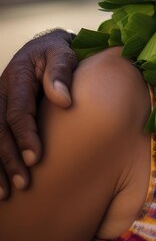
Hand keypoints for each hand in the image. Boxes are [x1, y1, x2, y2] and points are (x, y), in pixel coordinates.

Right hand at [0, 29, 76, 198]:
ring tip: (6, 193)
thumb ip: (62, 72)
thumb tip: (64, 101)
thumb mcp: (63, 53)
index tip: (35, 158)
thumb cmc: (60, 52)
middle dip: (9, 159)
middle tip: (24, 182)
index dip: (25, 136)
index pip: (18, 111)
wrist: (46, 47)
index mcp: (17, 76)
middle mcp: (1, 90)